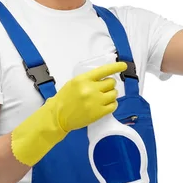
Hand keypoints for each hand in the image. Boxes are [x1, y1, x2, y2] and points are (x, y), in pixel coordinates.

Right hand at [10, 61, 126, 165]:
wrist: (58, 116)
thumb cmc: (65, 98)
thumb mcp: (74, 83)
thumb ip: (88, 79)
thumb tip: (104, 77)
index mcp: (83, 79)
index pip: (104, 70)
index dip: (116, 67)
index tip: (124, 66)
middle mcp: (91, 89)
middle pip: (111, 82)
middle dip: (109, 85)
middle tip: (103, 89)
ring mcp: (96, 101)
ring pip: (114, 94)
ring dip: (111, 95)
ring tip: (103, 98)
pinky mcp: (99, 113)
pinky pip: (114, 105)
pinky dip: (112, 104)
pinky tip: (105, 105)